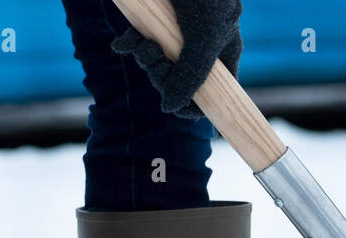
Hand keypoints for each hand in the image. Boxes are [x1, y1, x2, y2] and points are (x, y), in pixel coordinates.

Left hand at [112, 0, 242, 119]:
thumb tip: (170, 108)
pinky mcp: (151, 21)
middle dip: (162, 76)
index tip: (174, 102)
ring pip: (156, 64)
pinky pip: (137, 44)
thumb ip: (190, 77)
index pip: (211, 95)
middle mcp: (199, 47)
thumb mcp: (202, 38)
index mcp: (222, 53)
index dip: (191, 104)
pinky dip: (128, 45)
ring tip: (141, 43)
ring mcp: (173, 34)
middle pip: (179, 83)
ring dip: (144, 58)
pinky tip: (123, 42)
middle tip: (155, 60)